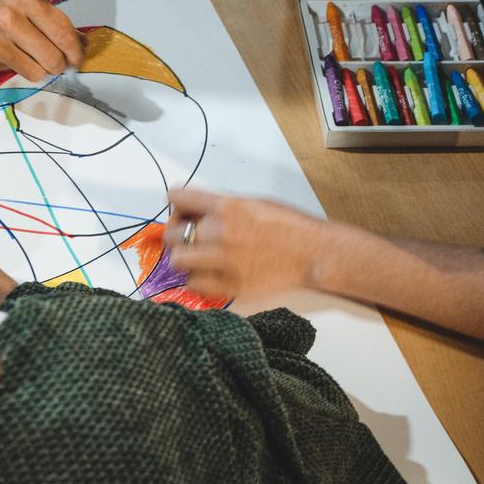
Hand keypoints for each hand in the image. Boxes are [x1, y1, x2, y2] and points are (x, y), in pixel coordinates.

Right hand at [0, 0, 86, 81]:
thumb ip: (44, 14)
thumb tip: (77, 39)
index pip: (64, 32)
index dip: (77, 50)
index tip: (78, 58)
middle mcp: (11, 20)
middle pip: (53, 59)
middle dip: (59, 65)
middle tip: (56, 63)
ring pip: (35, 72)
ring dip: (38, 69)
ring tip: (29, 58)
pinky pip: (9, 71)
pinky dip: (10, 65)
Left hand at [163, 189, 327, 298]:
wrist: (312, 252)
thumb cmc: (287, 225)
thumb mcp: (252, 202)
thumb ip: (220, 206)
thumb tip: (193, 211)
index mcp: (226, 207)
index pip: (178, 198)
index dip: (177, 203)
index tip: (182, 209)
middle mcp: (220, 232)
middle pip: (171, 234)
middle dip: (177, 233)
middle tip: (188, 237)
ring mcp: (224, 261)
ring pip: (178, 261)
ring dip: (185, 258)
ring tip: (198, 258)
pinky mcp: (230, 286)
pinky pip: (194, 284)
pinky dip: (197, 279)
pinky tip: (209, 274)